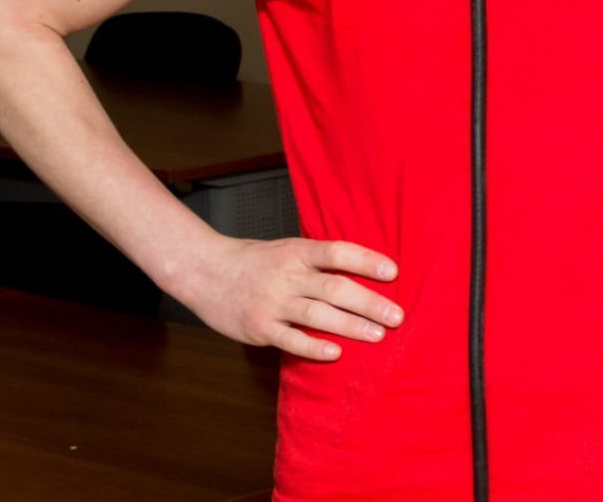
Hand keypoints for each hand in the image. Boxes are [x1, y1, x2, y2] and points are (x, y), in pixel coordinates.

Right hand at [175, 233, 403, 361]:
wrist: (205, 271)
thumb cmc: (254, 261)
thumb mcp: (287, 249)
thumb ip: (318, 260)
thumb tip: (364, 269)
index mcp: (297, 252)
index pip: (338, 252)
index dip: (366, 261)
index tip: (393, 272)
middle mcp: (288, 275)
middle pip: (335, 287)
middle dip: (369, 302)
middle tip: (397, 316)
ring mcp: (273, 302)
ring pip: (318, 314)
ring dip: (350, 326)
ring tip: (378, 335)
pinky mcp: (260, 327)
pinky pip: (290, 339)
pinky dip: (313, 346)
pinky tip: (335, 353)